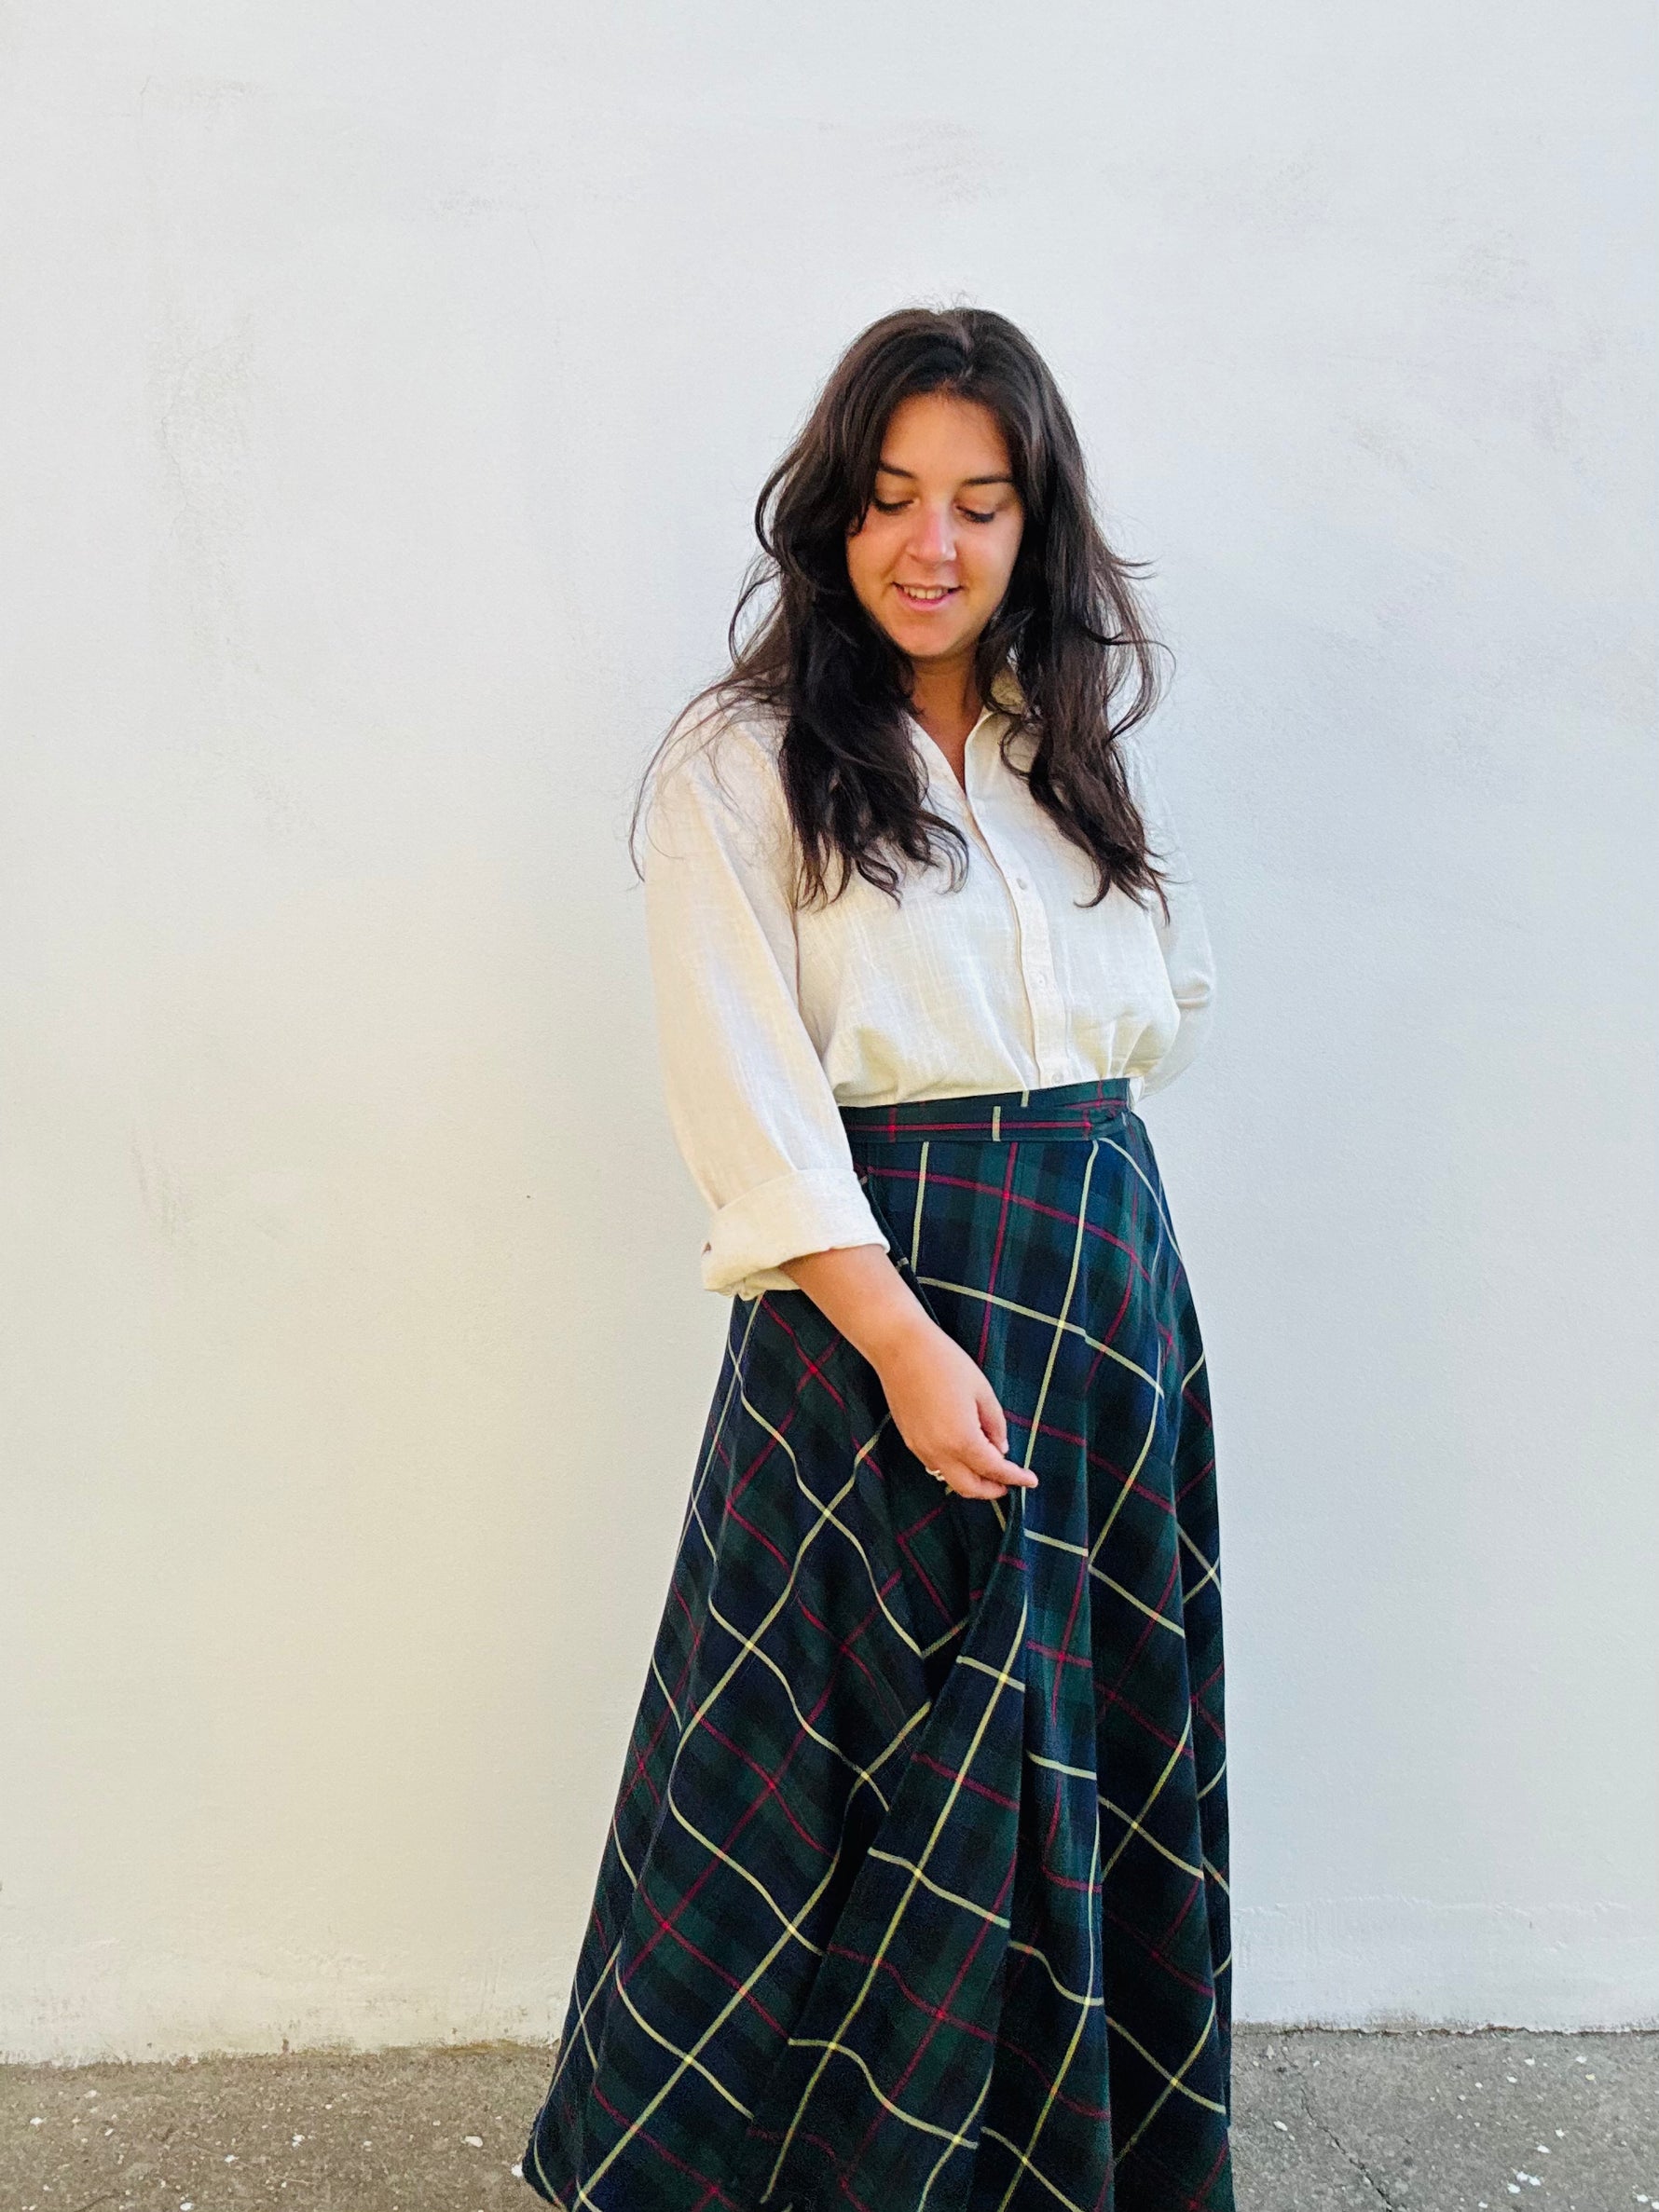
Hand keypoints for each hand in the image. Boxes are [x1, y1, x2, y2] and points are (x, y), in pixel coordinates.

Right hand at [873, 1316, 1037, 1501]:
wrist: (900, 1348)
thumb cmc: (945, 1362)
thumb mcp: (982, 1390)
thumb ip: (995, 1424)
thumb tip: (1000, 1449)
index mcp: (962, 1439)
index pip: (994, 1470)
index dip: (1016, 1478)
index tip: (1031, 1480)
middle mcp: (939, 1452)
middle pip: (969, 1488)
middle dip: (991, 1489)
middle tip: (1009, 1482)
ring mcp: (920, 1448)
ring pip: (949, 1480)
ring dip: (971, 1480)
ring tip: (988, 1467)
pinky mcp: (909, 1440)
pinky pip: (934, 1465)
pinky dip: (953, 1468)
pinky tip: (963, 1452)